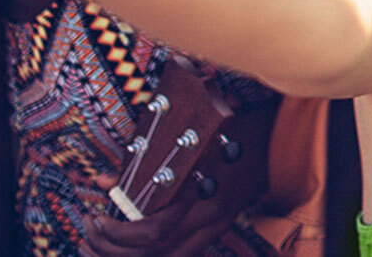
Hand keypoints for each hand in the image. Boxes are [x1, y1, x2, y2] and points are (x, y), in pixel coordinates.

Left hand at [82, 96, 274, 256]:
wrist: (278, 138)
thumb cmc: (235, 128)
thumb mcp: (192, 136)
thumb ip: (145, 161)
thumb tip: (105, 180)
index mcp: (203, 197)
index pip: (154, 233)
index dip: (119, 234)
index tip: (97, 219)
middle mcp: (210, 220)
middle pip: (154, 254)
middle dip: (114, 249)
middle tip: (92, 232)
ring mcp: (216, 227)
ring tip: (104, 243)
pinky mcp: (219, 228)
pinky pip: (179, 253)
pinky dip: (152, 253)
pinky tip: (134, 244)